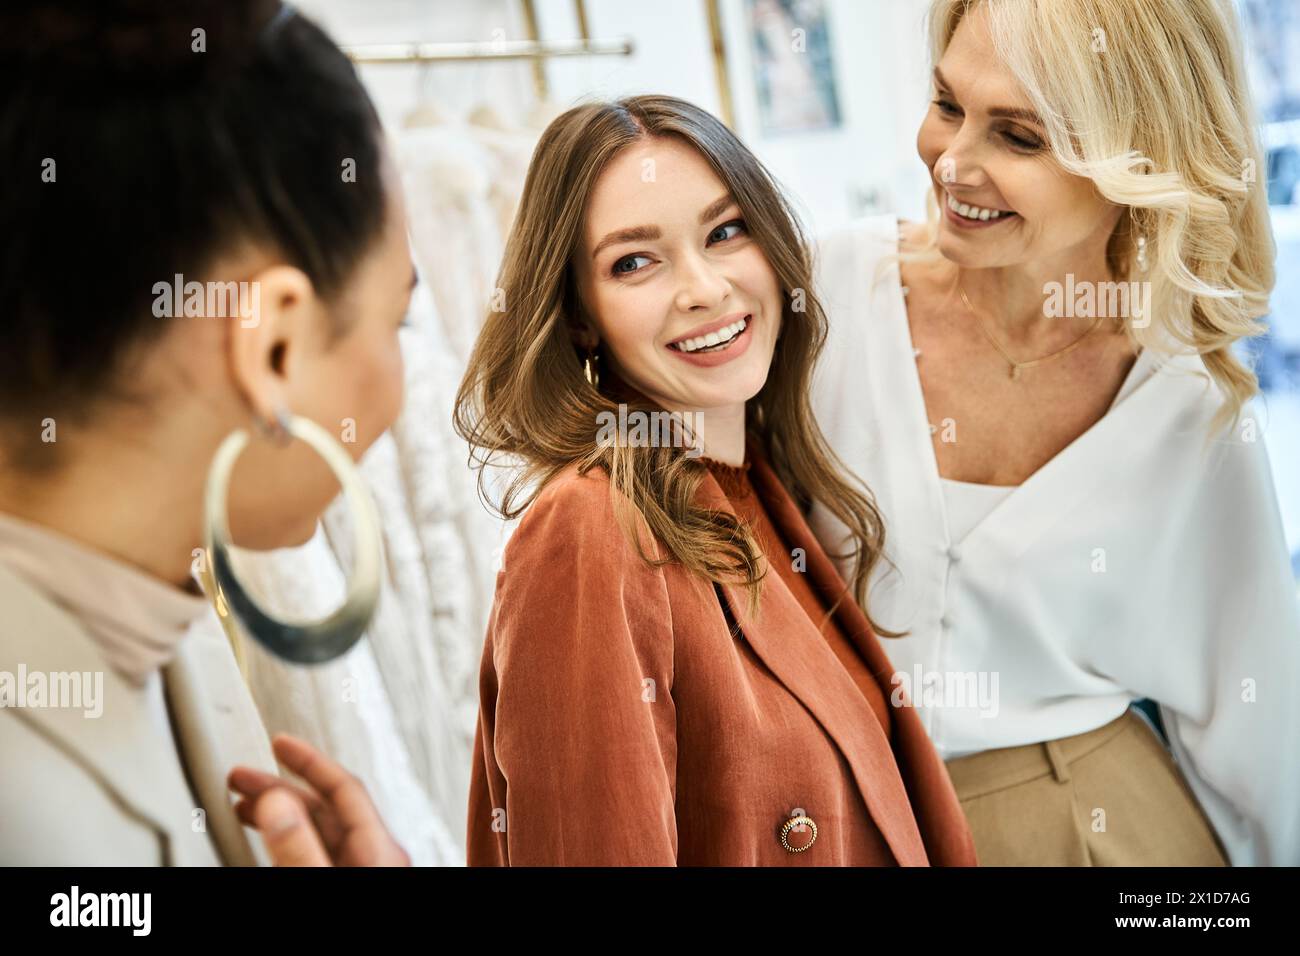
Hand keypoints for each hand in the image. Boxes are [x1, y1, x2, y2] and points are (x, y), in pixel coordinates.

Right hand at [228, 733, 410, 866]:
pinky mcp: (342, 881)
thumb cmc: (351, 932)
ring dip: (278, 814)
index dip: (309, 760)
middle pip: (324, 807)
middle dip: (280, 787)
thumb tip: (276, 803)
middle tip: (242, 777)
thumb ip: (298, 844)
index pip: (344, 787)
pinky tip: (265, 839)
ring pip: (315, 831)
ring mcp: (358, 870)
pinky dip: (285, 838)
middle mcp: (372, 858)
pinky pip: (311, 851)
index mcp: (379, 850)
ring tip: (242, 806)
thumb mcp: (319, 878)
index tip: (279, 742)